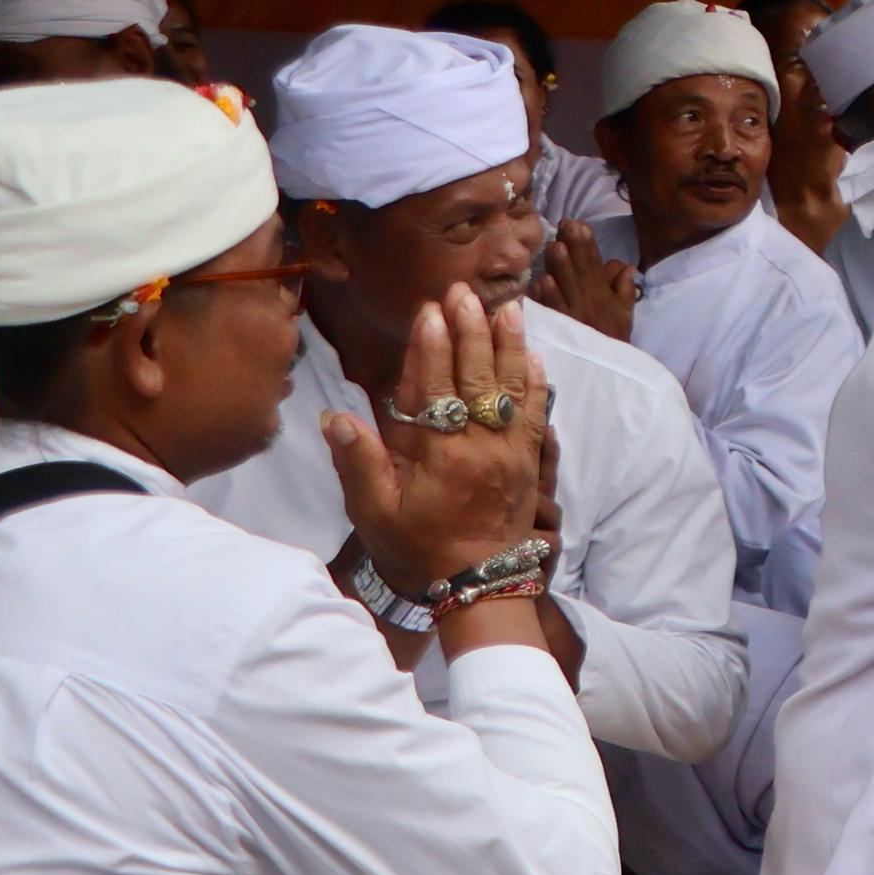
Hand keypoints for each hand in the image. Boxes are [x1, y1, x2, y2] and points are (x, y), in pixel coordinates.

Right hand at [335, 288, 549, 602]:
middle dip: (470, 330)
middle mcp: (479, 445)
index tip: (429, 311)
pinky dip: (536, 383)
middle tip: (464, 292)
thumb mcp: (376, 513)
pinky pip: (537, 415)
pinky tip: (533, 357)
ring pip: (511, 387)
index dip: (431, 347)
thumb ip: (358, 462)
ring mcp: (510, 451)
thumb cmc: (421, 548)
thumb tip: (335, 417)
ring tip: (505, 307)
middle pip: (475, 376)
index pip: (434, 388)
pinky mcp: (530, 461)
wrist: (481, 582)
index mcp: (439, 455)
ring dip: (508, 345)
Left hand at [532, 225, 636, 340]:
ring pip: (565, 287)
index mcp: (605, 297)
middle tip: (565, 225)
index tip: (579, 224)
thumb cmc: (612, 340)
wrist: (604, 373)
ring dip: (561, 268)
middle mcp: (589, 303)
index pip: (596, 265)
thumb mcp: (625, 314)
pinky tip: (541, 282)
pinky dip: (547, 297)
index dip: (588, 245)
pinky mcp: (558, 330)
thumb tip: (623, 264)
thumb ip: (623, 289)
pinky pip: (552, 311)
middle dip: (574, 247)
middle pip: (580, 271)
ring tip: (555, 247)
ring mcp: (572, 316)